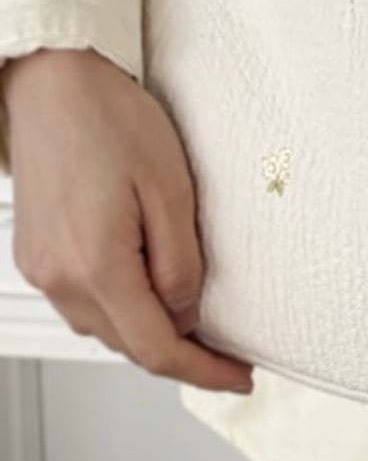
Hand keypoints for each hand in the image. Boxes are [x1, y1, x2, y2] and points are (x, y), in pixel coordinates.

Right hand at [1, 47, 253, 392]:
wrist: (53, 84)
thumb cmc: (110, 119)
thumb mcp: (170, 186)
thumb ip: (181, 259)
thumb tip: (188, 311)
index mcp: (97, 266)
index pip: (156, 348)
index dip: (203, 371)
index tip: (238, 376)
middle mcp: (61, 279)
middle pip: (127, 346)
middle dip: (181, 355)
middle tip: (227, 352)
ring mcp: (43, 269)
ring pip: (104, 328)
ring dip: (149, 331)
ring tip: (195, 319)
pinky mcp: (36, 254)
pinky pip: (84, 302)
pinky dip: (121, 307)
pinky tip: (148, 289)